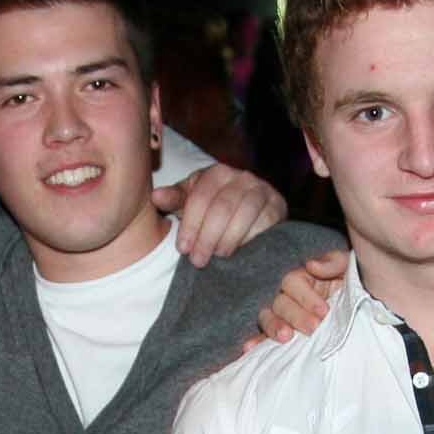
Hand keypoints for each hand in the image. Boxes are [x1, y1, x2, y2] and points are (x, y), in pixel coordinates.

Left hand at [152, 164, 286, 265]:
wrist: (251, 215)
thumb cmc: (213, 209)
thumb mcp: (191, 203)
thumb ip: (174, 199)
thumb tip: (156, 197)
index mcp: (217, 172)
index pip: (200, 197)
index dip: (190, 225)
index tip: (182, 249)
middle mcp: (242, 176)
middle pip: (221, 208)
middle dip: (207, 237)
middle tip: (198, 260)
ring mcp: (262, 190)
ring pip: (243, 215)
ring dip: (227, 240)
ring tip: (217, 257)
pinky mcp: (277, 207)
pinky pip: (264, 224)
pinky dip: (249, 240)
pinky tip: (239, 252)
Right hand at [249, 249, 348, 348]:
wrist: (356, 306)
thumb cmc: (349, 283)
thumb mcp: (346, 266)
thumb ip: (333, 261)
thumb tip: (311, 265)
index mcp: (300, 276)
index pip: (292, 282)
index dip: (306, 297)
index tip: (324, 312)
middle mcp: (286, 294)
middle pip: (279, 302)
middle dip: (295, 316)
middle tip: (313, 328)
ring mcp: (280, 314)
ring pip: (267, 317)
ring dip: (273, 327)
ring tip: (286, 338)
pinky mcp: (279, 332)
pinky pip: (262, 336)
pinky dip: (256, 342)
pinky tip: (249, 348)